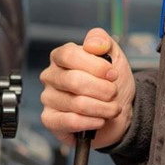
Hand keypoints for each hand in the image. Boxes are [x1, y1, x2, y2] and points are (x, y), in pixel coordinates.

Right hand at [40, 28, 135, 147]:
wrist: (117, 111)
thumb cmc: (111, 83)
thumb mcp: (114, 56)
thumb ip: (102, 41)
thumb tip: (92, 44)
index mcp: (61, 57)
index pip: (70, 55)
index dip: (96, 66)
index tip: (113, 74)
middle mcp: (50, 76)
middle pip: (74, 81)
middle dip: (103, 90)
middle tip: (114, 93)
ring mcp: (48, 98)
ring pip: (76, 104)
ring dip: (103, 108)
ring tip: (112, 109)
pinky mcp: (50, 120)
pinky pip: (70, 121)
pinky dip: (91, 122)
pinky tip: (100, 120)